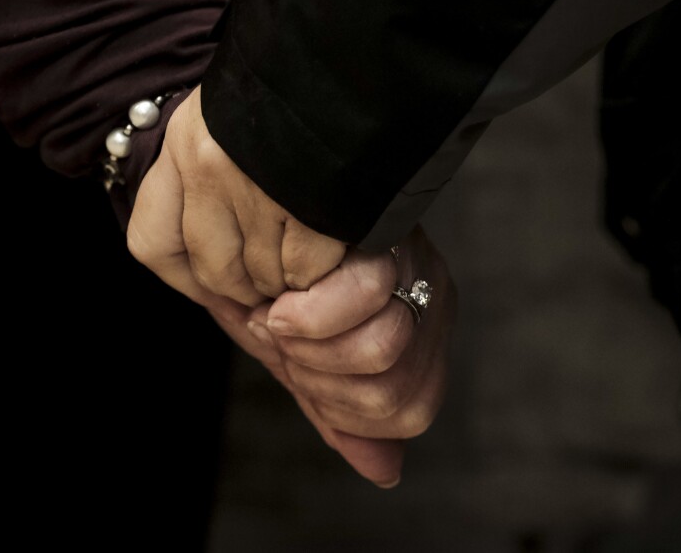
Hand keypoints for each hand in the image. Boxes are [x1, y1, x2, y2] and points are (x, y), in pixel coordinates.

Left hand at [127, 86, 345, 306]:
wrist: (354, 43)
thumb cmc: (295, 84)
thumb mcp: (230, 118)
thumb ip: (209, 180)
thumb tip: (217, 275)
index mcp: (183, 142)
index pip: (153, 244)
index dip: (187, 280)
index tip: (216, 287)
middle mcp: (209, 165)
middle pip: (214, 271)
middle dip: (247, 287)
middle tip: (274, 276)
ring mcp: (257, 186)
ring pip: (262, 275)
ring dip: (287, 278)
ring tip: (308, 247)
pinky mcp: (307, 203)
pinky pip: (305, 269)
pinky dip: (320, 269)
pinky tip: (333, 240)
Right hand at [209, 225, 455, 486]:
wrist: (249, 208)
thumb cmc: (275, 284)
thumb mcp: (301, 357)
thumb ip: (337, 410)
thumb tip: (386, 472)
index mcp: (420, 332)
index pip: (407, 413)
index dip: (339, 408)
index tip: (294, 369)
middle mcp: (430, 296)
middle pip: (390, 394)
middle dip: (315, 378)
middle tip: (278, 337)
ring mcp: (417, 261)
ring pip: (382, 351)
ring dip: (309, 346)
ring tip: (277, 313)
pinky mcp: (389, 230)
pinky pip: (366, 294)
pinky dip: (310, 311)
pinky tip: (282, 289)